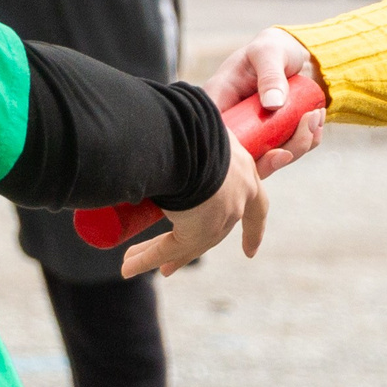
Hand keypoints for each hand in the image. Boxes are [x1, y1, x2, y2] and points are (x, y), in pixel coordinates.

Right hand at [121, 135, 268, 278]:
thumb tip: (173, 119)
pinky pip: (167, 249)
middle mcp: (238, 201)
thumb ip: (193, 130)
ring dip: (156, 254)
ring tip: (132, 263)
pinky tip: (128, 267)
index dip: (254, 230)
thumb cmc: (196, 123)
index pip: (257, 208)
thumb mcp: (203, 128)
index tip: (250, 252)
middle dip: (188, 248)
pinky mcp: (197, 231)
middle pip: (213, 233)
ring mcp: (219, 218)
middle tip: (171, 263)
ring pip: (186, 245)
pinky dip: (145, 258)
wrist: (192, 135)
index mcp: (246, 174)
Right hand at [203, 28, 327, 172]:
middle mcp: (232, 124)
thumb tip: (272, 105)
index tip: (270, 149)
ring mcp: (253, 135)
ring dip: (299, 145)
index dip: (236, 154)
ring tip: (316, 115)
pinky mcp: (273, 139)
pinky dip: (308, 140)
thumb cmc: (274, 48)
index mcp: (219, 101)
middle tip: (306, 128)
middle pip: (243, 159)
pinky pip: (289, 152)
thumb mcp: (269, 53)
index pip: (215, 135)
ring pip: (268, 160)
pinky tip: (317, 118)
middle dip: (277, 155)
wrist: (297, 54)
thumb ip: (270, 75)